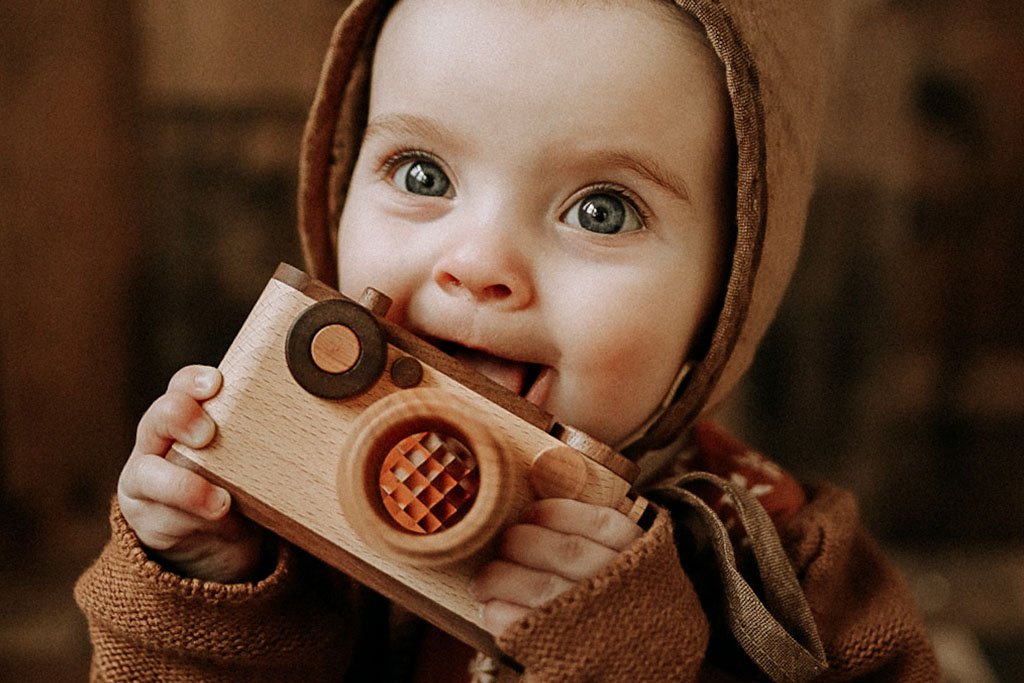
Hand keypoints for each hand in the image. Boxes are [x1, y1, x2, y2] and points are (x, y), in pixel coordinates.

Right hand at [118, 365, 264, 582]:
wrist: (218, 539)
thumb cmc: (241, 482)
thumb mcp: (254, 452)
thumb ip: (271, 432)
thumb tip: (335, 408)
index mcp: (190, 417)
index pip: (183, 387)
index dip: (193, 381)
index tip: (215, 383)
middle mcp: (161, 443)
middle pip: (157, 419)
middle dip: (179, 417)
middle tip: (208, 432)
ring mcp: (147, 482)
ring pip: (146, 474)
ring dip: (182, 484)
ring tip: (219, 499)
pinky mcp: (148, 518)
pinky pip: (159, 515)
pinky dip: (188, 516)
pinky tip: (216, 516)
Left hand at [469, 498, 642, 636]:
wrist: (662, 659)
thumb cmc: (630, 598)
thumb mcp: (633, 558)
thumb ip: (596, 532)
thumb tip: (538, 481)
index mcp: (637, 553)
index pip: (595, 522)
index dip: (553, 513)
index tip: (528, 513)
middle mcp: (622, 583)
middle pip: (564, 551)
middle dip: (521, 543)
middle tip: (502, 544)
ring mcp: (601, 620)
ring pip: (542, 588)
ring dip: (500, 578)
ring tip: (483, 581)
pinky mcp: (578, 652)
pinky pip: (532, 627)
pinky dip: (503, 616)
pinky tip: (491, 610)